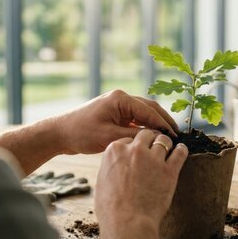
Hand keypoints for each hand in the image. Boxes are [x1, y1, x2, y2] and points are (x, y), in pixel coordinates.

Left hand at [0, 90, 178, 174]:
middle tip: (177, 135)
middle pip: (150, 108)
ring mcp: (118, 106)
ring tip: (168, 138)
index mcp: (120, 99)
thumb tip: (155, 140)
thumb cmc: (81, 133)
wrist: (60, 134)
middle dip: (164, 121)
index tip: (175, 136)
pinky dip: (145, 127)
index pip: (149, 111)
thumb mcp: (109, 138)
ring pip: (144, 113)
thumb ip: (134, 137)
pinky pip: (136, 120)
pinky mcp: (115, 115)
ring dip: (156, 124)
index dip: (164, 124)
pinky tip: (153, 138)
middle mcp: (121, 99)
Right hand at [95, 130, 187, 238]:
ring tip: (168, 149)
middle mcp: (134, 150)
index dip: (133, 146)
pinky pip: (180, 152)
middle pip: (146, 134)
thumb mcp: (102, 182)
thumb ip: (111, 167)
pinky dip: (182, 150)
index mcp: (114, 150)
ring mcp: (153, 159)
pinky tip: (181, 151)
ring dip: (166, 144)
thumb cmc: (111, 209)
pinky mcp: (169, 170)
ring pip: (164, 140)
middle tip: (153, 148)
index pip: (127, 139)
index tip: (136, 153)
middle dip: (149, 140)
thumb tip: (117, 166)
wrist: (126, 223)